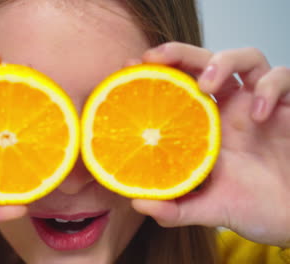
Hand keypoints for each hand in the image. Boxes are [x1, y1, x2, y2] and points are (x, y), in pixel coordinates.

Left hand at [131, 42, 289, 247]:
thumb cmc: (251, 208)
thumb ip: (174, 209)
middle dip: (180, 52)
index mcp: (205, 125)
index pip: (180, 85)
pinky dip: (270, 87)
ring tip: (207, 85)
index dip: (157, 72)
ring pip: (246, 57)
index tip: (129, 66)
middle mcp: (230, 108)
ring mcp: (259, 104)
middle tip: (154, 58)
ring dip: (223, 61)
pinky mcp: (289, 108)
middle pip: (205, 61)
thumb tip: (138, 204)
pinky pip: (283, 78)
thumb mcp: (208, 209)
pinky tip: (259, 114)